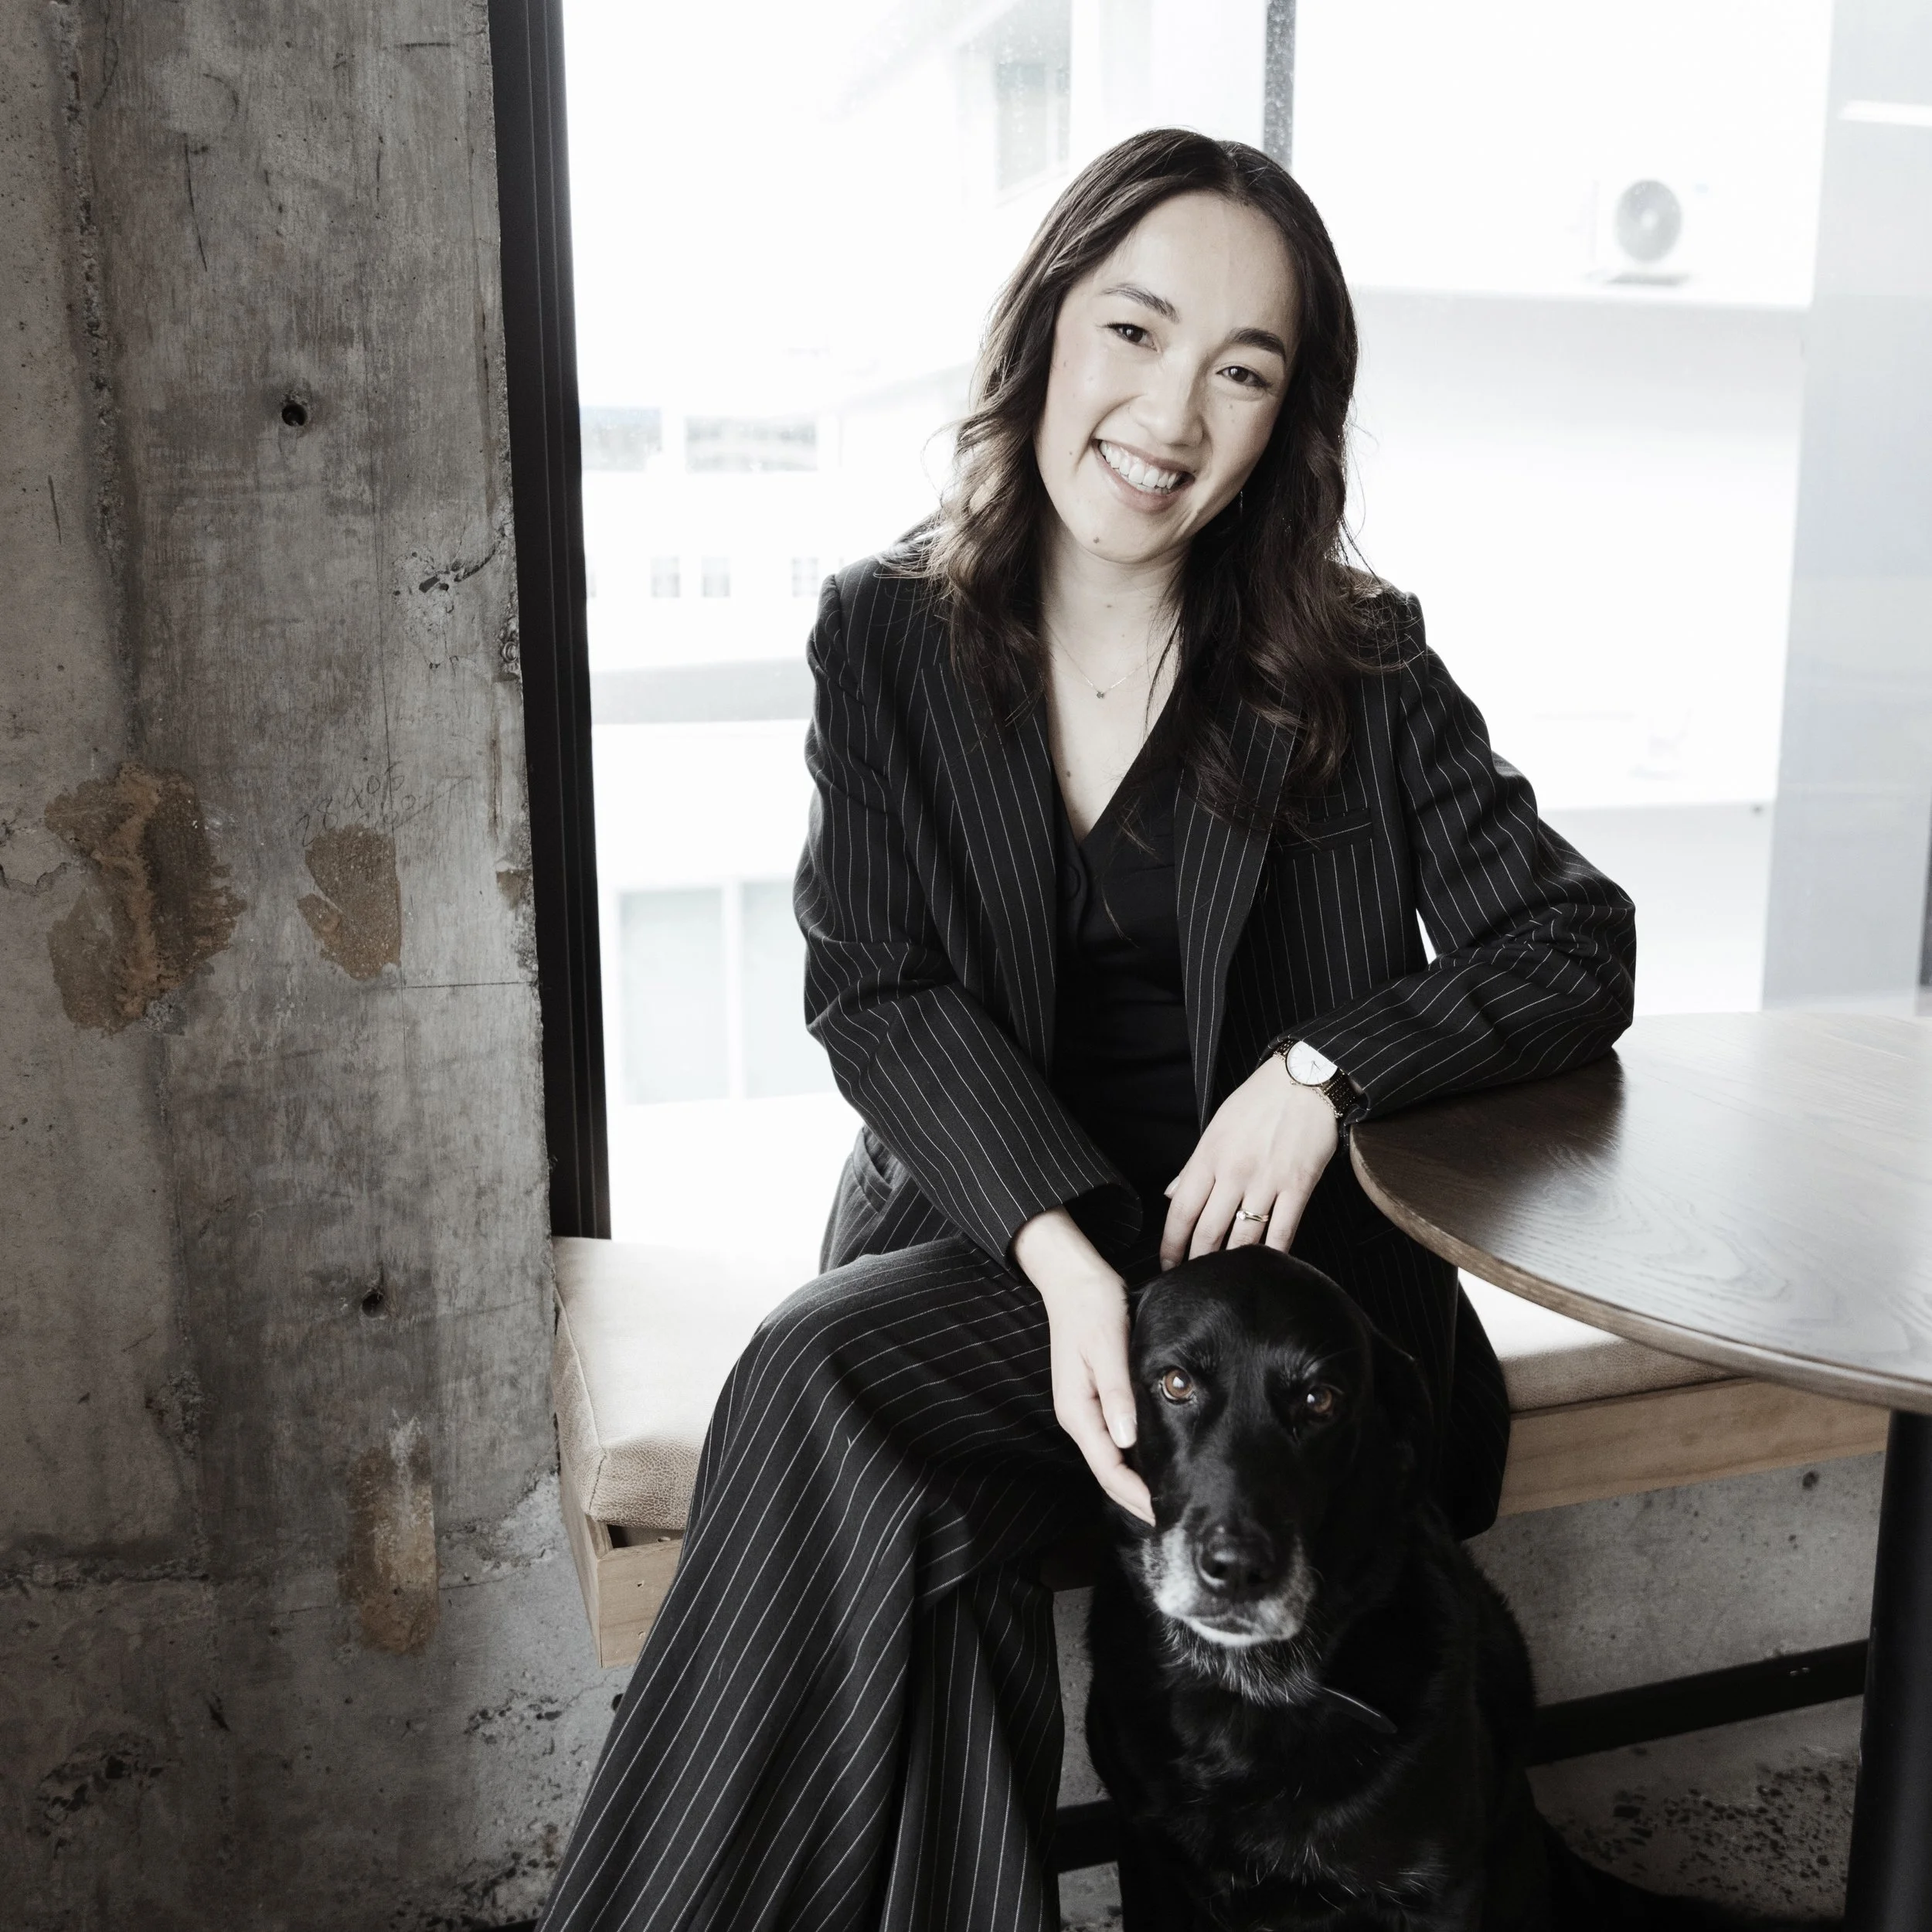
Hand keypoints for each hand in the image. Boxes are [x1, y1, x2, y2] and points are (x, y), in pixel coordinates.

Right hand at [1011, 1209, 1154, 1524]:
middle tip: (1180, 1518)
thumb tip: (1127, 1440)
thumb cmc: (1091, 1308)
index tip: (1168, 1515)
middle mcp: (1079, 1417)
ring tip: (1174, 1499)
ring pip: (1113, 1459)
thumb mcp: (1107, 1346)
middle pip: (1110, 1473)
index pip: (1108, 1470)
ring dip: (1139, 1482)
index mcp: (1078, 1411)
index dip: (1137, 1497)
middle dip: (1140, 1500)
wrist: (1072, 1280)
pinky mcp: (1097, 1398)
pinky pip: (1116, 1440)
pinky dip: (1136, 1459)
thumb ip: (1117, 1393)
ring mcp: (1086, 1409)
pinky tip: (1159, 1462)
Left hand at [1161, 1053, 1338, 1268]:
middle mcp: (1233, 1172)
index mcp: (1208, 1157)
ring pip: (1243, 1239)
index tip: (1167, 1265)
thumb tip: (1171, 1195)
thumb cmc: (1257, 1103)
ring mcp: (1266, 1181)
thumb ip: (1193, 1166)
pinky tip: (1267, 1268)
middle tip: (1195, 1282)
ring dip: (1232, 1265)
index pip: (1181, 1211)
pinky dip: (1273, 1255)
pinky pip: (1283, 1231)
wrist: (1304, 1081)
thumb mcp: (1216, 1128)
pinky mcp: (1298, 1185)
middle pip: (1207, 1232)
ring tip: (1226, 1281)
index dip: (1171, 1245)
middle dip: (1197, 1263)